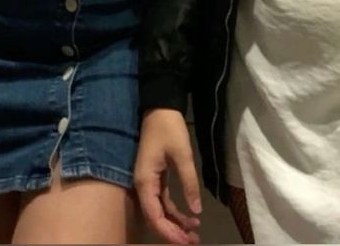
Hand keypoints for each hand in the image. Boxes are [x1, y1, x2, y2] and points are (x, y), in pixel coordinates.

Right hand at [134, 109, 201, 245]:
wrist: (160, 107)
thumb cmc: (169, 129)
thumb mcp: (182, 154)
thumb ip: (189, 183)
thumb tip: (196, 211)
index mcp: (145, 182)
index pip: (154, 216)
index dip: (169, 232)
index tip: (185, 241)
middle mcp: (143, 185)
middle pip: (156, 217)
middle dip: (173, 231)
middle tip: (193, 240)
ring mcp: (148, 181)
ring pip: (160, 210)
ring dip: (176, 222)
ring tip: (195, 231)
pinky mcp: (155, 177)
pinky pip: (163, 200)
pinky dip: (175, 210)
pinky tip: (190, 215)